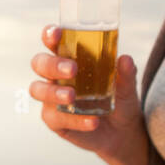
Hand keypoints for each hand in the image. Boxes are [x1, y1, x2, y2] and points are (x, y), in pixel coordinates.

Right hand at [31, 24, 143, 164]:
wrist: (122, 131)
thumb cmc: (119, 99)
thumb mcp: (127, 86)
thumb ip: (126, 73)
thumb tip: (125, 59)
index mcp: (70, 57)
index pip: (53, 41)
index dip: (50, 35)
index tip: (57, 33)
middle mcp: (56, 76)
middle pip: (40, 63)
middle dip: (52, 64)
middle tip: (72, 69)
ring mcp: (52, 98)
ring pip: (38, 90)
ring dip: (54, 92)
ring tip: (72, 96)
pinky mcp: (55, 120)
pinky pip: (56, 118)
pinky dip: (74, 120)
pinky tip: (92, 121)